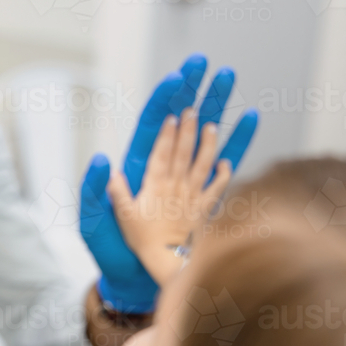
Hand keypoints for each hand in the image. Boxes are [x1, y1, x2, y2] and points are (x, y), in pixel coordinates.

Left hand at [80, 53, 257, 312]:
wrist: (134, 282)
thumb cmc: (110, 252)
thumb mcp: (94, 222)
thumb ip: (97, 193)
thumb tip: (103, 160)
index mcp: (136, 171)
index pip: (150, 128)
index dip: (162, 103)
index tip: (176, 78)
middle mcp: (163, 170)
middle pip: (180, 122)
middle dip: (192, 91)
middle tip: (206, 62)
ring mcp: (185, 182)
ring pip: (205, 136)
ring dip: (217, 106)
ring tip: (229, 77)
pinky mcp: (204, 197)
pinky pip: (224, 164)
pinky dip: (238, 142)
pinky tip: (251, 119)